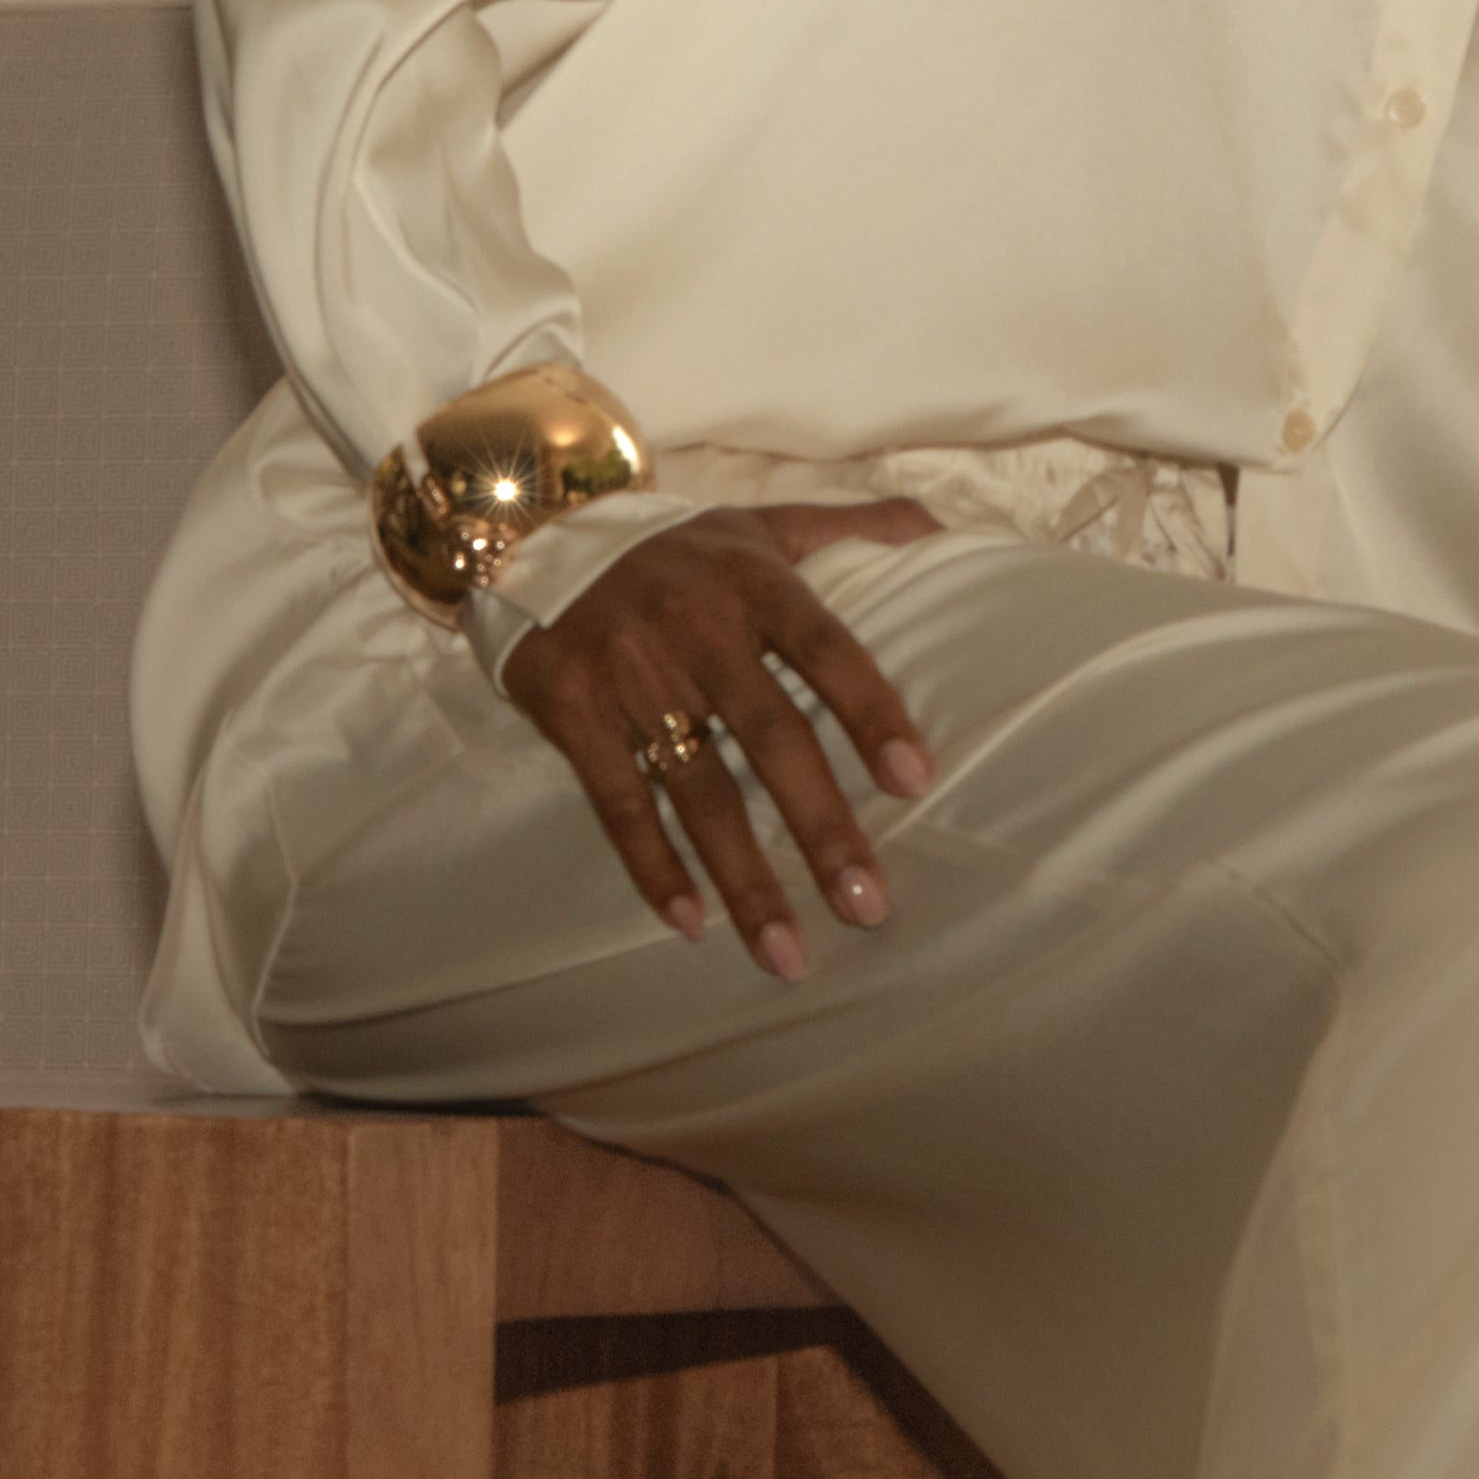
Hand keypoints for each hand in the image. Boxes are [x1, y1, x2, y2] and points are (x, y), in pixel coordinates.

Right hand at [501, 499, 941, 976]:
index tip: (915, 781)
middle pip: (770, 736)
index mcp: (754, 583)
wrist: (539, 538)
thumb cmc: (681, 551)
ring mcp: (630, 674)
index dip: (870, 712)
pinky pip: (618, 801)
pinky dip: (653, 866)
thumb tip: (939, 526)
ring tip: (788, 953)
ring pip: (699, 790)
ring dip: (744, 878)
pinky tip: (691, 924)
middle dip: (820, 827)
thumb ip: (853, 528)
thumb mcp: (764, 524)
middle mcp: (695, 629)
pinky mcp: (571, 710)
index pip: (828, 649)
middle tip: (867, 906)